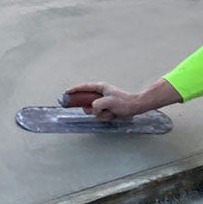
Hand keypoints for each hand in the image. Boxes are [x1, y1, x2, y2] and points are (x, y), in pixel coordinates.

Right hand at [64, 78, 182, 119]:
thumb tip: (92, 109)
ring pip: (93, 110)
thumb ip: (96, 105)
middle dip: (91, 108)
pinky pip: (100, 114)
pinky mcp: (107, 108)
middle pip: (86, 101)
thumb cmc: (124, 102)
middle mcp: (100, 93)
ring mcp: (103, 101)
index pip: (83, 87)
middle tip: (97, 110)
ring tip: (109, 113)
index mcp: (100, 87)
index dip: (74, 90)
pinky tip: (112, 115)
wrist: (136, 107)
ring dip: (100, 114)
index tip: (66, 93)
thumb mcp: (108, 102)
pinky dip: (105, 116)